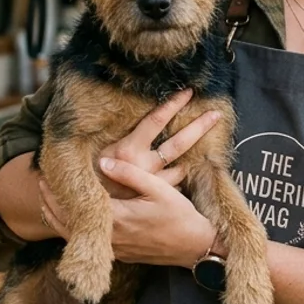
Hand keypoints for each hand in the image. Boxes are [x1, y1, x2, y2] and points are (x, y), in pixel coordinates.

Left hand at [39, 158, 213, 268]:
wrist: (195, 248)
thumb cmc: (180, 216)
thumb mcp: (158, 189)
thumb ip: (130, 174)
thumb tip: (102, 164)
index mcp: (117, 220)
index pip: (76, 207)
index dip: (58, 193)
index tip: (46, 176)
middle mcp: (111, 238)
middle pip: (67, 225)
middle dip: (51, 205)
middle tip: (41, 185)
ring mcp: (114, 250)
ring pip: (75, 237)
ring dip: (60, 218)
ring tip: (49, 200)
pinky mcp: (120, 254)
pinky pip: (88, 242)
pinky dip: (74, 229)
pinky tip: (73, 217)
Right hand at [94, 88, 221, 197]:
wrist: (87, 210)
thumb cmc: (88, 176)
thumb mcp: (98, 152)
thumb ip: (115, 138)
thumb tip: (126, 116)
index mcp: (128, 149)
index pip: (155, 121)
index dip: (173, 105)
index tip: (188, 92)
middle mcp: (144, 165)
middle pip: (178, 143)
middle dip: (199, 126)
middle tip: (216, 114)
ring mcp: (152, 182)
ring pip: (180, 164)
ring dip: (192, 153)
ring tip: (205, 143)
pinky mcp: (155, 196)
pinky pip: (174, 182)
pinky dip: (180, 174)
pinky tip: (185, 168)